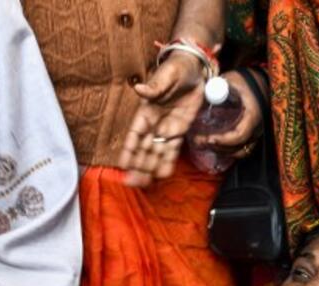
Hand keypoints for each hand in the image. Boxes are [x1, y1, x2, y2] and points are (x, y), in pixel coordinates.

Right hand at [116, 52, 207, 186]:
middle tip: (132, 182)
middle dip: (137, 165)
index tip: (123, 164)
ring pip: (156, 152)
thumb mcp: (166, 75)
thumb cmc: (177, 69)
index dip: (129, 149)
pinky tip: (162, 174)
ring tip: (144, 184)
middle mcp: (154, 123)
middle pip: (143, 148)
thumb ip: (154, 87)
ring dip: (150, 168)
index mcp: (146, 111)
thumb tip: (140, 89)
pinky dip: (168, 161)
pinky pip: (172, 149)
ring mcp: (167, 128)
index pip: (135, 134)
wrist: (195, 69)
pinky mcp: (180, 131)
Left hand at [192, 68, 265, 160]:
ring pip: (240, 152)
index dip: (224, 140)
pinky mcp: (251, 136)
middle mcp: (257, 128)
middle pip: (239, 147)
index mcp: (253, 115)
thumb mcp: (231, 81)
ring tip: (203, 143)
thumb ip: (218, 87)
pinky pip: (241, 149)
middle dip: (218, 147)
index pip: (240, 135)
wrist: (259, 82)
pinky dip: (227, 150)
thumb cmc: (245, 81)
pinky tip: (213, 143)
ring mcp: (256, 134)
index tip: (209, 138)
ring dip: (222, 151)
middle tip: (199, 141)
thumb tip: (204, 95)